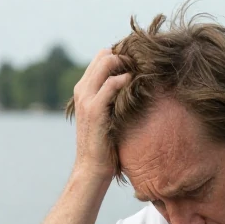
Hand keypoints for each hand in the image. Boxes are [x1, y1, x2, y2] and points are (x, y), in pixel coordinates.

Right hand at [69, 49, 131, 179]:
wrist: (91, 167)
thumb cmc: (103, 145)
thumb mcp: (105, 116)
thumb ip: (111, 99)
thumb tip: (132, 88)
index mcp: (83, 90)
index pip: (101, 58)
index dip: (120, 57)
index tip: (137, 65)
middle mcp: (81, 90)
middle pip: (103, 55)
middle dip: (125, 56)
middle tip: (143, 67)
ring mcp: (86, 98)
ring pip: (105, 63)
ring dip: (126, 64)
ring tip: (141, 73)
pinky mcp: (94, 109)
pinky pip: (110, 84)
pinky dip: (124, 80)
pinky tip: (136, 85)